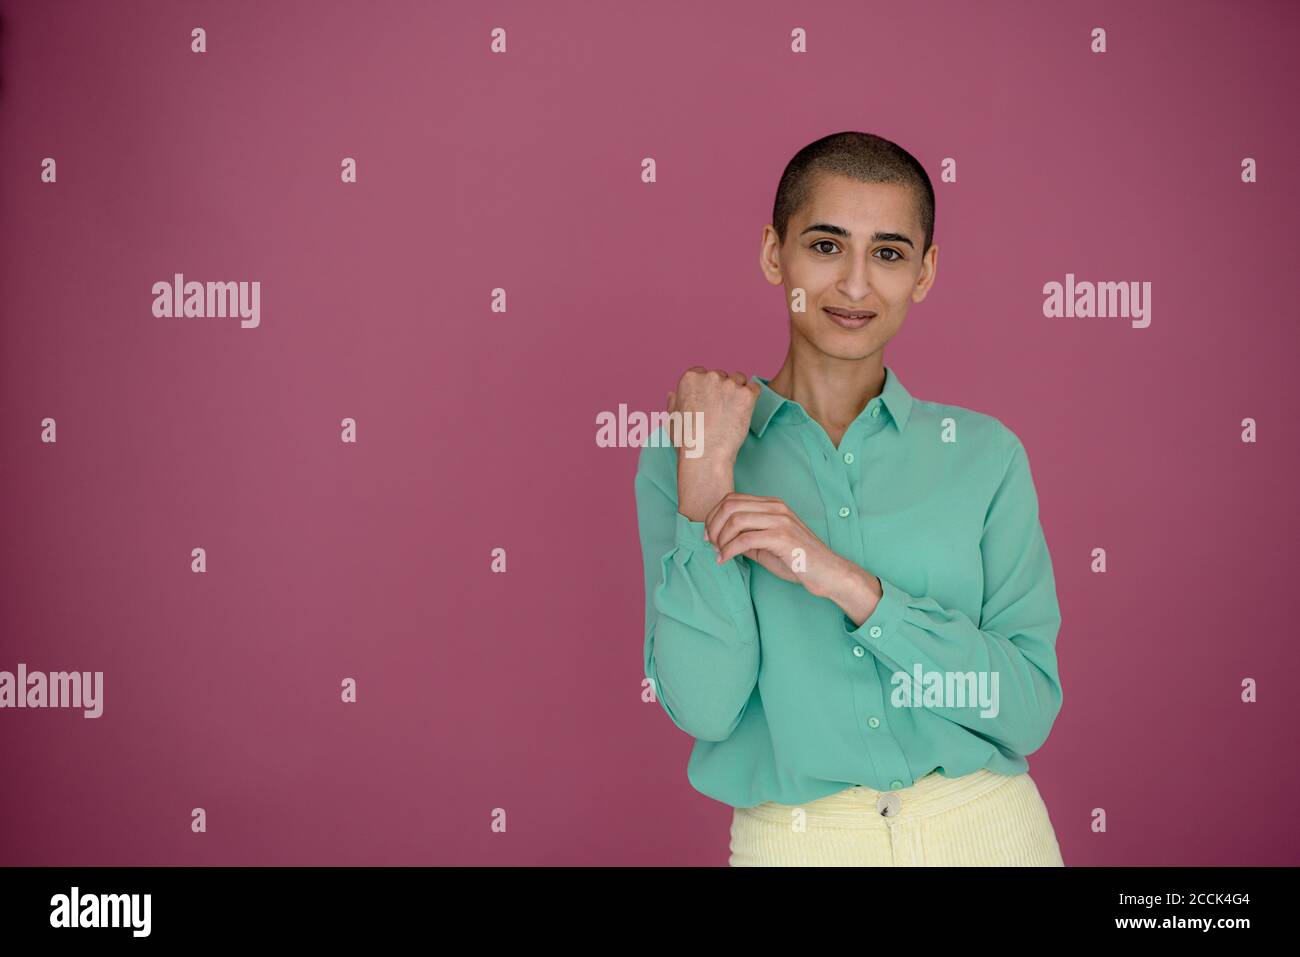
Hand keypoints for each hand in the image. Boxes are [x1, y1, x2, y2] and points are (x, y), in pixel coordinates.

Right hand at [667, 368, 758, 467]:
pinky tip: (745, 411)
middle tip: (722, 411)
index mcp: (690, 378)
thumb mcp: (672, 419)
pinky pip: (754, 389)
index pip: (703, 373)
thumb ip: (673, 402)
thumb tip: (673, 393)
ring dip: (738, 391)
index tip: (708, 401)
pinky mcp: (746, 395)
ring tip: (734, 412)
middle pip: (722, 376)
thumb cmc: (686, 441)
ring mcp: (729, 384)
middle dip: (723, 390)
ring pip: (739, 380)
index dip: (707, 388)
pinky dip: (752, 398)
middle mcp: (710, 376)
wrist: (705, 454)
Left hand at [704, 493, 882, 620]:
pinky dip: (729, 550)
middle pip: (730, 505)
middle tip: (710, 544)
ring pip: (735, 520)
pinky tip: (725, 560)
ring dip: (720, 538)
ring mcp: (780, 521)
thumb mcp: (767, 546)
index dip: (714, 515)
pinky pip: (744, 539)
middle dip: (713, 525)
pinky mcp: (782, 537)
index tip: (708, 535)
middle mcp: (776, 508)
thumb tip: (720, 541)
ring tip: (719, 553)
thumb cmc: (799, 561)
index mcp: (773, 505)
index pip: (733, 499)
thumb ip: (747, 538)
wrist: (828, 573)